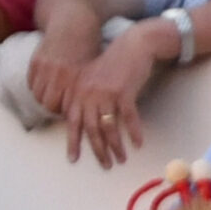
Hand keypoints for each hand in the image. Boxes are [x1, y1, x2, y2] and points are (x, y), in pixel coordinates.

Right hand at [22, 19, 100, 119]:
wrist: (74, 23)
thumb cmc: (88, 47)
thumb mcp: (89, 70)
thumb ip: (80, 89)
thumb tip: (75, 107)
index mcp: (73, 79)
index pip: (58, 106)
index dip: (62, 109)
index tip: (67, 106)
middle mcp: (57, 75)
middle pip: (45, 102)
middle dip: (51, 104)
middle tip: (59, 101)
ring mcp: (44, 67)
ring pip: (36, 93)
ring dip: (43, 95)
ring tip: (51, 92)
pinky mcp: (35, 61)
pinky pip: (31, 82)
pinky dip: (36, 84)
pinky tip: (45, 81)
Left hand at [62, 25, 161, 168]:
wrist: (134, 44)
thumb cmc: (114, 64)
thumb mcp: (93, 79)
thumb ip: (84, 98)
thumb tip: (83, 122)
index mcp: (79, 92)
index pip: (73, 122)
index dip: (73, 142)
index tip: (73, 159)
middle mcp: (89, 94)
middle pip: (91, 129)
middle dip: (98, 150)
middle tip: (105, 165)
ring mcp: (106, 93)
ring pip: (109, 127)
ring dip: (116, 146)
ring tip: (121, 159)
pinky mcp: (124, 92)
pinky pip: (128, 118)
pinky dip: (133, 132)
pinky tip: (138, 143)